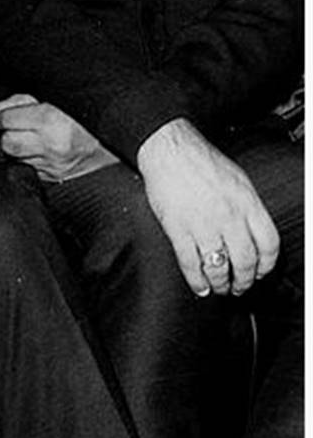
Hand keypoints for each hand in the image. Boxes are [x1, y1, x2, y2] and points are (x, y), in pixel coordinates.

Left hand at [0, 93, 117, 179]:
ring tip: (31, 137)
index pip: (7, 121)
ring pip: (15, 157)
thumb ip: (20, 102)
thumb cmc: (87, 116)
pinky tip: (38, 150)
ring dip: (18, 147)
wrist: (116, 141)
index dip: (2, 115)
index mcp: (50, 120)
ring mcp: (52, 165)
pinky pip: (29, 168)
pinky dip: (29, 159)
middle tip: (16, 126)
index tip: (6, 114)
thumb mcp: (55, 98)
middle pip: (7, 143)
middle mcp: (50, 145)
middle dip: (7, 133)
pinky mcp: (54, 177)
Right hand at [137, 118, 279, 296]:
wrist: (169, 150)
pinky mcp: (178, 229)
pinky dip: (196, 281)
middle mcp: (228, 216)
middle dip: (244, 281)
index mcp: (247, 202)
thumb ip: (249, 207)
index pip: (268, 245)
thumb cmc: (201, 161)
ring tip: (220, 288)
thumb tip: (254, 234)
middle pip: (245, 262)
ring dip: (221, 284)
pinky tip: (199, 286)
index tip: (260, 272)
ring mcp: (202, 224)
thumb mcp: (239, 180)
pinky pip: (190, 264)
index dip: (266, 265)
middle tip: (240, 286)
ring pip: (218, 268)